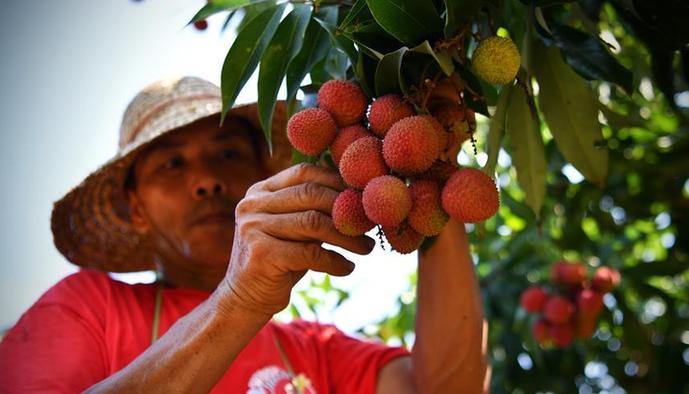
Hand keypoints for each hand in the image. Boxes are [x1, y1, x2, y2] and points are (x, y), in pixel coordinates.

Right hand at [218, 163, 374, 317]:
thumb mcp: (294, 228)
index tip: (362, 198)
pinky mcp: (261, 255)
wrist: (245, 299)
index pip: (304, 172)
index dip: (337, 182)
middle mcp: (253, 205)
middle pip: (311, 195)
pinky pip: (310, 253)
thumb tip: (360, 196)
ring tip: (367, 247)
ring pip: (314, 223)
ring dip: (347, 237)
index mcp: (260, 191)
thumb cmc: (279, 261)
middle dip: (347, 209)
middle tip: (371, 224)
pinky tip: (347, 268)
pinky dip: (335, 261)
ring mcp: (253, 228)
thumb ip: (315, 209)